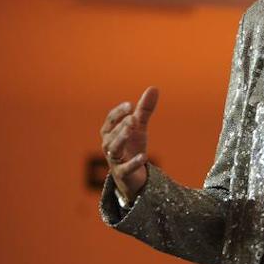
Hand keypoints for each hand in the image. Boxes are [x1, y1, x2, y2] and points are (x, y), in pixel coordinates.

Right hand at [99, 86, 158, 203]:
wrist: (132, 175)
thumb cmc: (131, 147)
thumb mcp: (139, 127)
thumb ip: (144, 110)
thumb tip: (154, 87)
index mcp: (110, 132)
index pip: (110, 120)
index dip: (118, 112)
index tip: (130, 105)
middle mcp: (109, 145)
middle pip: (111, 134)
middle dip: (121, 125)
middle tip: (133, 118)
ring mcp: (114, 160)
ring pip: (114, 149)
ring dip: (122, 139)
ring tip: (132, 130)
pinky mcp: (123, 173)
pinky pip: (125, 168)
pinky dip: (133, 162)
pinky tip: (144, 156)